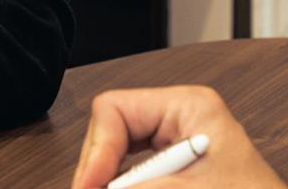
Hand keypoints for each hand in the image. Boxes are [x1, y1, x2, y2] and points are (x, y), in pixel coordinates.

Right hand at [71, 85, 287, 188]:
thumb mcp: (197, 188)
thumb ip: (147, 186)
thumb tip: (98, 186)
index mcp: (190, 106)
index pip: (116, 109)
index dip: (96, 150)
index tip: (90, 187)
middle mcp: (179, 122)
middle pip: (110, 136)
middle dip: (99, 172)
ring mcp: (175, 150)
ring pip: (117, 162)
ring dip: (112, 181)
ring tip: (108, 188)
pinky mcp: (174, 175)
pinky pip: (134, 177)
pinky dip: (125, 186)